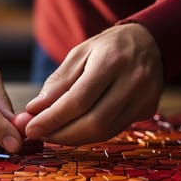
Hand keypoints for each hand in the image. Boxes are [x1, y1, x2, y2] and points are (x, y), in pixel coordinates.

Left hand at [24, 23, 163, 144]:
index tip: (30, 128)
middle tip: (40, 135)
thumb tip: (34, 111)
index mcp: (112, 61)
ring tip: (53, 134)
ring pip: (105, 131)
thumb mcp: (80, 54)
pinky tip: (75, 130)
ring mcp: (145, 98)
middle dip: (62, 134)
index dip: (52, 119)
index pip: (78, 100)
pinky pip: (115, 130)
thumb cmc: (110, 47)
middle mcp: (133, 81)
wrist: (150, 42)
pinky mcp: (148, 110)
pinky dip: (91, 134)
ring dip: (74, 138)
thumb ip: (58, 83)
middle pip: (94, 122)